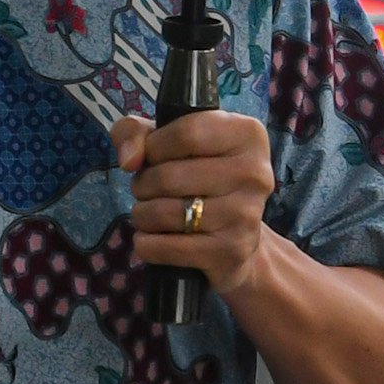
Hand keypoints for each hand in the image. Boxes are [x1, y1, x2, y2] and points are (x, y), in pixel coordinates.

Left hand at [116, 109, 278, 288]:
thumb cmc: (200, 175)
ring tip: (149, 213)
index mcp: (247, 134)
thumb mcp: (170, 141)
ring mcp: (245, 214)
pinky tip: (153, 237)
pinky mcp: (230, 251)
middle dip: (142, 184)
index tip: (151, 157)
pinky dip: (147, 243)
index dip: (154, 147)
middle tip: (146, 190)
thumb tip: (129, 159)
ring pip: (163, 213)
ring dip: (142, 214)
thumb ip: (135, 132)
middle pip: (169, 176)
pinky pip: (165, 247)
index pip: (185, 133)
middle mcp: (254, 173)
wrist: (237, 234)